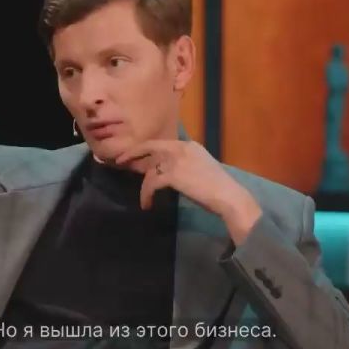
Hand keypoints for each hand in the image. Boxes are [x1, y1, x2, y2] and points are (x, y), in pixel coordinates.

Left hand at [114, 139, 261, 242]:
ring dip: (144, 187)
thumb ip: (185, 166)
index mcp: (190, 145)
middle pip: (150, 146)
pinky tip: (148, 204)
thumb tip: (167, 174)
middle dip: (133, 153)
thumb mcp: (201, 169)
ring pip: (150, 170)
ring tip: (144, 199)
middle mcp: (181, 148)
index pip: (162, 144)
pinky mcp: (172, 175)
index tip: (136, 157)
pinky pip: (151, 184)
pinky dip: (146, 195)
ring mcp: (176, 160)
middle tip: (120, 161)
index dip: (146, 150)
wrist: (228, 196)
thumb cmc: (219, 188)